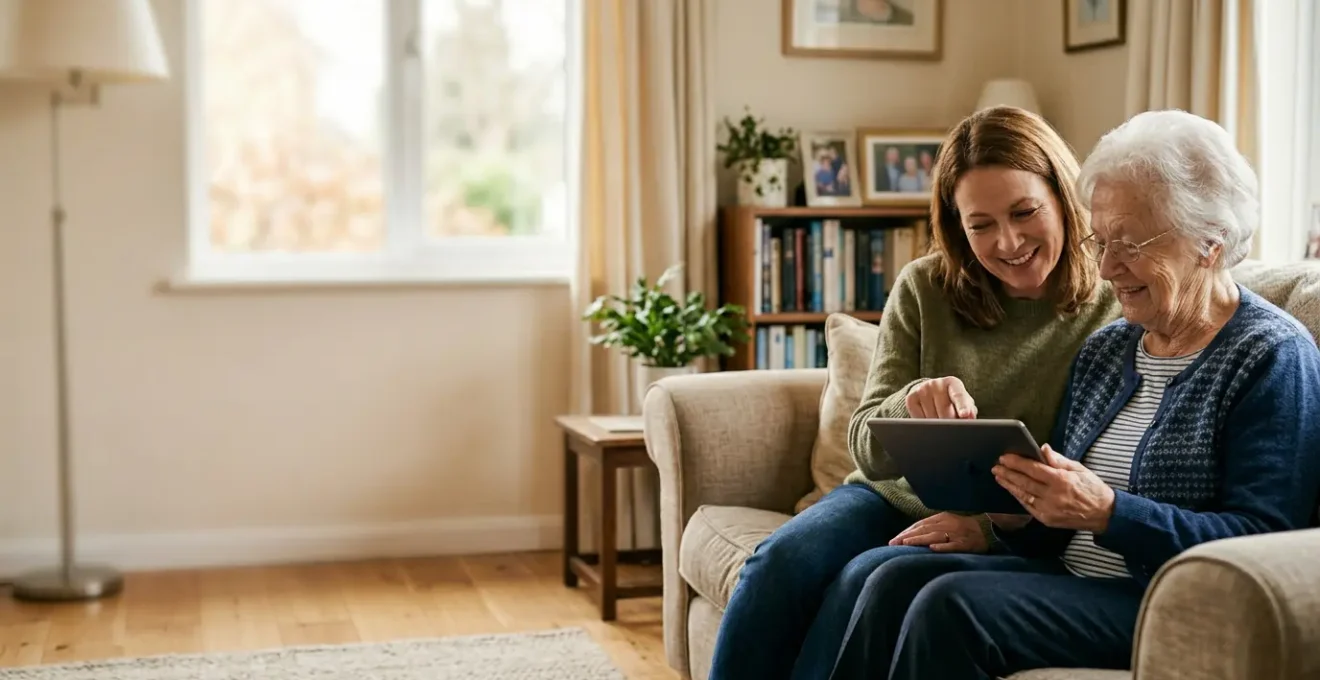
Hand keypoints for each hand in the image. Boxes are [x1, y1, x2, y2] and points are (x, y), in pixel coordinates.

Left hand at [889, 512, 987, 552]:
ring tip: (906, 544)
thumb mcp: (947, 522)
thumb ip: (932, 526)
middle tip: (894, 543)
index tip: (894, 540)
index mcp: (942, 518)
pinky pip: (953, 545)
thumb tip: (912, 534)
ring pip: (935, 536)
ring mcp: (956, 534)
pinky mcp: (965, 543)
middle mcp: (947, 524)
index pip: (920, 525)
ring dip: (919, 540)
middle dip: (907, 536)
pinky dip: (942, 546)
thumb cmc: (964, 527)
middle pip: (924, 529)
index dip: (906, 532)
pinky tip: (932, 548)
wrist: (988, 529)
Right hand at [905, 376, 977, 418]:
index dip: (963, 407)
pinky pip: (919, 419)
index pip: (959, 396)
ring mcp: (922, 390)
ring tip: (939, 419)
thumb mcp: (963, 402)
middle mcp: (936, 383)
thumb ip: (969, 410)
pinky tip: (928, 418)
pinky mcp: (910, 398)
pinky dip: (925, 424)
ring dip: (937, 425)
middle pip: (945, 412)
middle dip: (950, 424)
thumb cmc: (951, 400)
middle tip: (952, 426)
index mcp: (953, 383)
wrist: (928, 392)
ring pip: (931, 418)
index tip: (965, 415)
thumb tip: (970, 417)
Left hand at [992, 445, 1115, 532]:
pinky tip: (1011, 490)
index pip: (1033, 469)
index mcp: (1061, 480)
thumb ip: (1058, 460)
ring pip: (1023, 495)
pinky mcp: (1047, 519)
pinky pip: (1028, 506)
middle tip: (996, 466)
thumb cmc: (1092, 488)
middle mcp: (1053, 495)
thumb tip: (1043, 448)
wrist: (1104, 514)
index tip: (1005, 457)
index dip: (1017, 462)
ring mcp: (1049, 509)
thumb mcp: (1079, 469)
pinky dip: (1018, 497)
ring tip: (999, 476)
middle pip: (1024, 482)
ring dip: (1009, 485)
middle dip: (1008, 473)